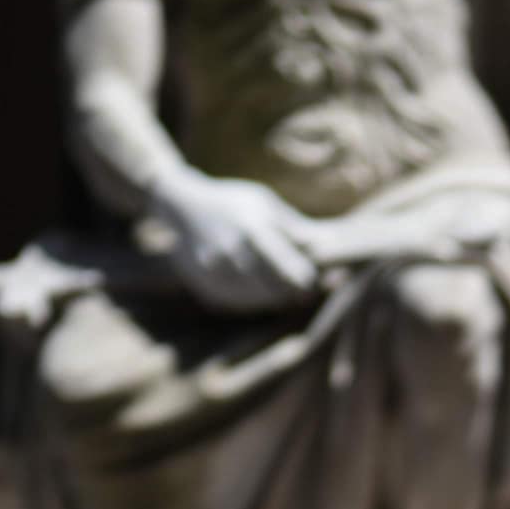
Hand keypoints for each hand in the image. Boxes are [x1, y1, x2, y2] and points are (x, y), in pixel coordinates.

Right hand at [146, 164, 318, 311]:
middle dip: (293, 290)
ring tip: (279, 283)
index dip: (307, 280)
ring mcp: (217, 275)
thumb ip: (295, 228)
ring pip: (260, 301)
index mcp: (252, 229)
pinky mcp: (208, 289)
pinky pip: (242, 305)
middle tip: (303, 286)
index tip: (315, 280)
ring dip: (275, 297)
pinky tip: (255, 285)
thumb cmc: (234, 203)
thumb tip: (326, 249)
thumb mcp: (265, 204)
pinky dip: (254, 299)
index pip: (290, 269)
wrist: (182, 206)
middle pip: (277, 290)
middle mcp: (233, 255)